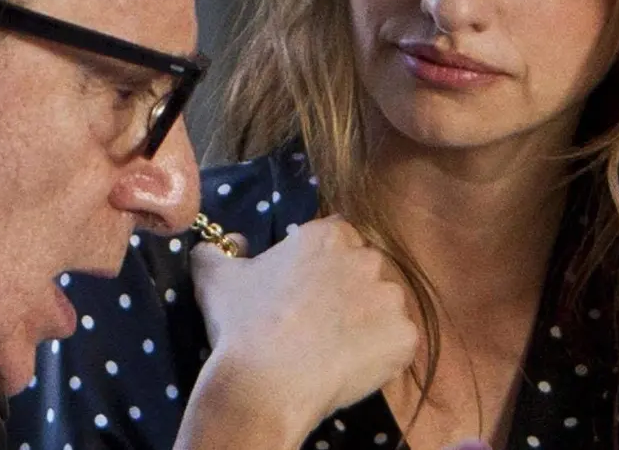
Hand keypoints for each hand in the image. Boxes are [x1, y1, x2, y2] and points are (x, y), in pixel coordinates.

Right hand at [179, 215, 418, 447]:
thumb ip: (215, 250)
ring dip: (368, 320)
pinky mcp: (405, 338)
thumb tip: (226, 244)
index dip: (324, 264)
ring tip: (335, 348)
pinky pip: (399, 342)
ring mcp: (391, 298)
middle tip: (319, 320)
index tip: (306, 289)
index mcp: (328, 235)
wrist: (265, 383)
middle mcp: (367, 258)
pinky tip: (351, 366)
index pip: (338, 238)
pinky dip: (382, 354)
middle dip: (348, 289)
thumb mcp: (214, 276)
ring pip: (385, 305)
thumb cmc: (242, 324)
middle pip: (365, 269)